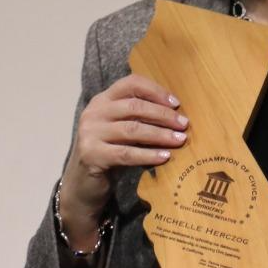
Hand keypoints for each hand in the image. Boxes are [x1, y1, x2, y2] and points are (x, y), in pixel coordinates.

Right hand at [59, 74, 185, 233]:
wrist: (83, 184)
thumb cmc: (109, 153)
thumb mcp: (121, 130)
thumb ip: (139, 118)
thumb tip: (176, 115)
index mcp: (102, 100)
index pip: (130, 83)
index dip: (155, 91)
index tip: (176, 103)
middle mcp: (94, 112)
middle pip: (134, 106)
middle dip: (163, 114)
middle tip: (184, 124)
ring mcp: (90, 133)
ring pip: (132, 129)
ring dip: (160, 134)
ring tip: (179, 140)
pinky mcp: (92, 155)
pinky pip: (126, 153)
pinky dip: (148, 155)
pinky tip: (164, 157)